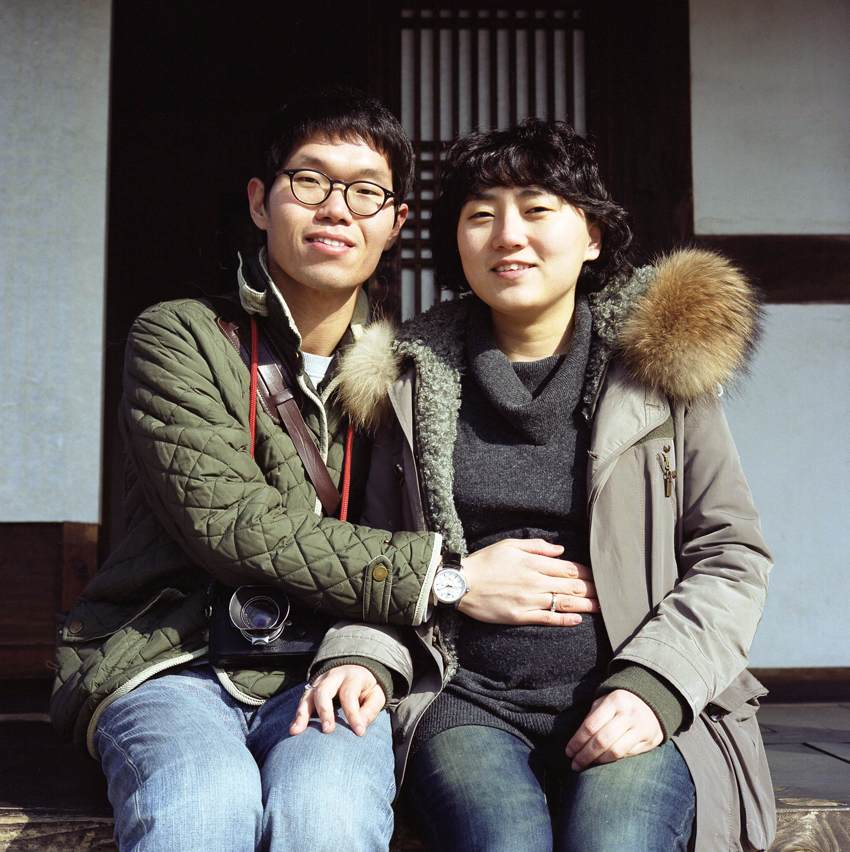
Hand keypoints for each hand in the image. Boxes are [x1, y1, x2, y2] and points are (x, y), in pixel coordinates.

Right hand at [289, 665, 385, 737]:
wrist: (357, 668)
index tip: (359, 732)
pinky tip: (294, 728)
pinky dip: (298, 715)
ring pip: (308, 695)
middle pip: (323, 691)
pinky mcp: (312, 688)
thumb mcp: (377, 694)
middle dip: (324, 711)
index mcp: (352, 676)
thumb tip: (361, 725)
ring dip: (302, 714)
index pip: (349, 694)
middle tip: (327, 730)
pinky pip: (303, 701)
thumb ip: (371, 709)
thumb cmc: (368, 686)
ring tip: (297, 731)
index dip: (353, 714)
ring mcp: (320, 681)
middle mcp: (333, 676)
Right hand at [457, 539, 598, 625]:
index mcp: (533, 563)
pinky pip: (548, 618)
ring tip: (603, 608)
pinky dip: (565, 619)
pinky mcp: (520, 616)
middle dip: (593, 590)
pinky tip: (578, 620)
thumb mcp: (510, 545)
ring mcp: (529, 600)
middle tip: (610, 594)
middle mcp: (535, 581)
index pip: (568, 568)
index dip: (586, 573)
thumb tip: (561, 550)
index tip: (599, 576)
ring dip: (587, 605)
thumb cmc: (485, 561)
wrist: (461, 583)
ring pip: (564, 603)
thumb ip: (537, 546)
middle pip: (571, 587)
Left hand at [565, 690, 662, 770]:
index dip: (578, 741)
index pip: (591, 725)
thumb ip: (592, 717)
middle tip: (575, 764)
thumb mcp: (605, 701)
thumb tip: (577, 742)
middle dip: (585, 755)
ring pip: (615, 751)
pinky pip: (628, 755)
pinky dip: (613, 760)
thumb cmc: (620, 703)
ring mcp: (641, 728)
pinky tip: (603, 761)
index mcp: (614, 701)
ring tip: (586, 765)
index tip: (569, 752)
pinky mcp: (650, 740)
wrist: (652, 701)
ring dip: (598, 761)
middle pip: (602, 740)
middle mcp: (628, 715)